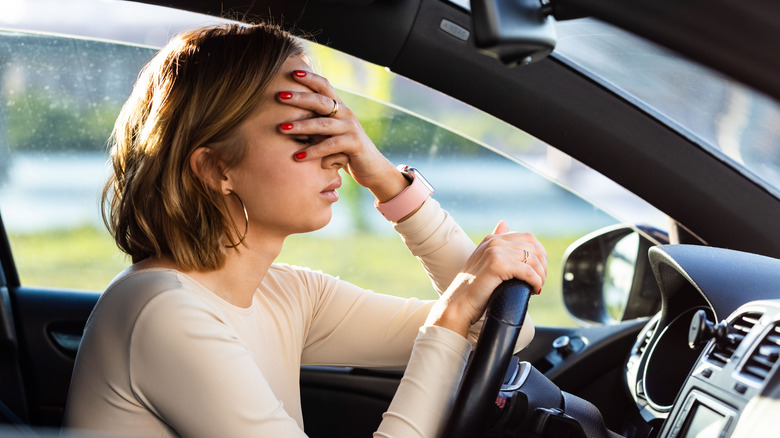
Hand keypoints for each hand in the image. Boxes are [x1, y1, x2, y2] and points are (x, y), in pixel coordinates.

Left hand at [276, 70, 407, 201]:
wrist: (372, 167)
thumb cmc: (344, 151)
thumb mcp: (328, 134)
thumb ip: (315, 125)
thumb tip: (285, 121)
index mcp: (339, 107)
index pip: (325, 86)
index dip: (310, 78)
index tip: (292, 72)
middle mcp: (346, 114)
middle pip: (321, 101)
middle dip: (299, 98)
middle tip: (279, 96)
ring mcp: (351, 128)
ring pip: (322, 124)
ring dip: (300, 126)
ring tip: (281, 129)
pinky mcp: (354, 143)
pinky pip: (330, 145)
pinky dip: (313, 151)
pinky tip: (298, 157)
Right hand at [426, 221, 546, 336]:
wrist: (458, 306)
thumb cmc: (473, 290)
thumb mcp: (485, 262)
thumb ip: (496, 246)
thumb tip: (504, 223)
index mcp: (492, 239)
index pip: (528, 238)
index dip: (540, 255)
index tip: (539, 271)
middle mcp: (493, 242)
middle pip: (534, 248)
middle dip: (542, 266)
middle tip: (540, 282)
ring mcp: (494, 252)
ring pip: (533, 260)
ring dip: (540, 275)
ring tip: (536, 287)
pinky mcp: (497, 265)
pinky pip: (528, 271)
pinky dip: (535, 282)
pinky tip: (534, 290)